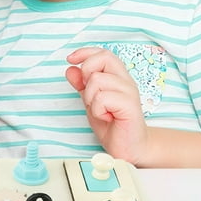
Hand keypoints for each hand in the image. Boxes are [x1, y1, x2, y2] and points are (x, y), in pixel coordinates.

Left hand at [65, 47, 148, 163]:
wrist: (128, 148)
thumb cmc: (112, 124)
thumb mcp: (90, 102)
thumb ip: (81, 85)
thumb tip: (71, 69)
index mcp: (117, 78)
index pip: (104, 53)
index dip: (85, 52)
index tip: (70, 59)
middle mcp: (125, 81)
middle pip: (104, 58)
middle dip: (87, 73)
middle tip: (90, 94)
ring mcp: (129, 93)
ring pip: (98, 79)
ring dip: (91, 97)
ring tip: (101, 111)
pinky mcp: (130, 106)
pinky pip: (103, 98)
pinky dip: (98, 110)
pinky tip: (107, 118)